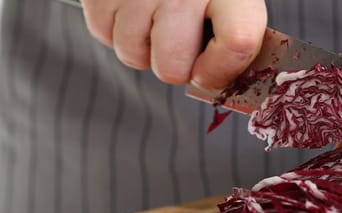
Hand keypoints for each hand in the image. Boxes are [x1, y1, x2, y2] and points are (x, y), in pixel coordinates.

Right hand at [81, 0, 267, 89]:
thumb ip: (236, 28)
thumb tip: (224, 77)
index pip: (237, 41)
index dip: (222, 70)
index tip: (211, 73)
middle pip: (172, 67)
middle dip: (175, 66)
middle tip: (179, 43)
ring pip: (133, 56)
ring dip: (142, 47)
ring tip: (153, 17)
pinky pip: (104, 35)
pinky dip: (115, 29)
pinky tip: (131, 6)